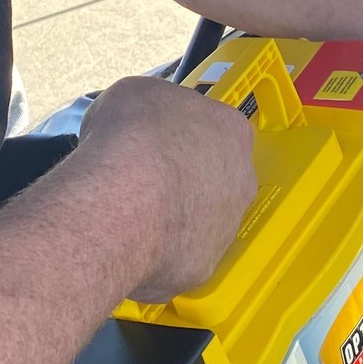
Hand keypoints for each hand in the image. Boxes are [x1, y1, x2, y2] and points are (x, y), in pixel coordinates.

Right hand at [76, 74, 255, 302]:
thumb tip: (141, 124)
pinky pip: (176, 259)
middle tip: (140, 179)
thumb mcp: (133, 94)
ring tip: (127, 215)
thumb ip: (151, 110)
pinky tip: (126, 244)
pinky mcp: (202, 269)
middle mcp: (241, 182)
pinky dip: (153, 254)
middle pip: (213, 179)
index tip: (152, 139)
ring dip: (170, 220)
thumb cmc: (131, 138)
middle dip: (182, 180)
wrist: (121, 202)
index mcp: (232, 131)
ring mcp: (226, 230)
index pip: (213, 130)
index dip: (179, 134)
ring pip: (198, 223)